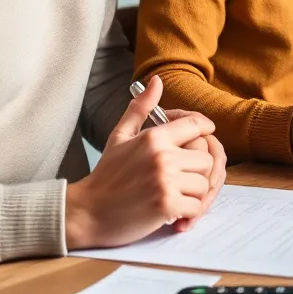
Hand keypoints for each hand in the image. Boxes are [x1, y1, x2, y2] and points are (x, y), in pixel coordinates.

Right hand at [65, 76, 217, 248]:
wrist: (86, 213)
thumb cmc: (105, 175)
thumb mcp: (120, 136)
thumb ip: (141, 108)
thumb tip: (156, 81)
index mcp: (154, 137)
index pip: (196, 125)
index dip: (204, 130)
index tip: (205, 134)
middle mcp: (162, 156)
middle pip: (206, 158)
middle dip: (196, 169)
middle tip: (182, 177)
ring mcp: (165, 181)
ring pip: (204, 183)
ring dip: (192, 193)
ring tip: (174, 194)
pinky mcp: (166, 206)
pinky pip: (196, 206)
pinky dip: (187, 212)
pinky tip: (171, 210)